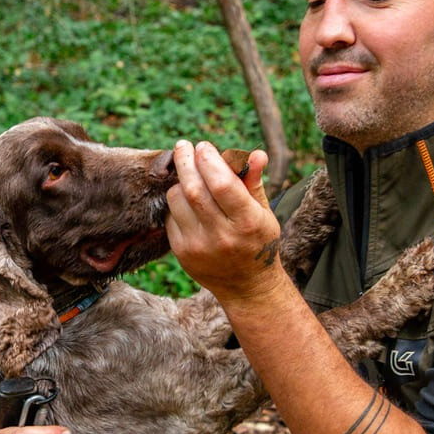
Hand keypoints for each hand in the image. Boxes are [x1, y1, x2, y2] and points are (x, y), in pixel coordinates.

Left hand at [165, 141, 281, 301]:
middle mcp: (221, 235)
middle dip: (185, 161)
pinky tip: (187, 201)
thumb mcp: (263, 212)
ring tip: (188, 175)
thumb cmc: (257, 240)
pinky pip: (170, 216)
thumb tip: (255, 154)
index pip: (221, 184)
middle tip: (183, 146)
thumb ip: (254, 182)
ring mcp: (198, 246)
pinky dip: (176, 203)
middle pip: (193, 189)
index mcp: (247, 222)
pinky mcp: (182, 253)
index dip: (208, 160)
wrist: (247, 286)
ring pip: (177, 200)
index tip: (203, 146)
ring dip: (180, 181)